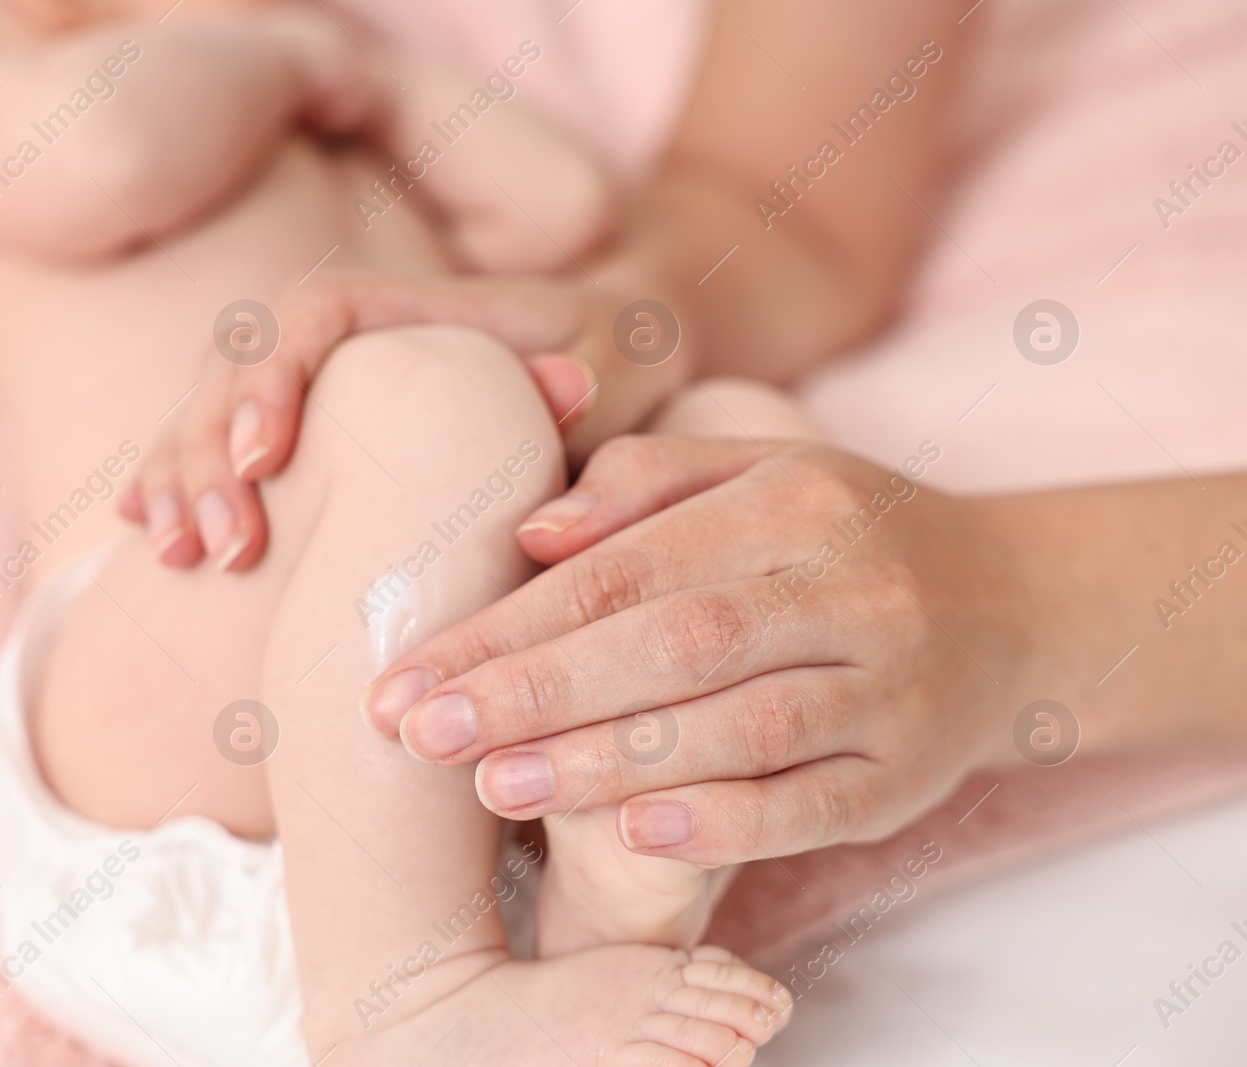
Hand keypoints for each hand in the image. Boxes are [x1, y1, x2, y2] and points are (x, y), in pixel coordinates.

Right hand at [121, 271, 693, 569]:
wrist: (589, 367)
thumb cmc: (601, 364)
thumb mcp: (615, 361)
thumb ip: (593, 372)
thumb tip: (569, 386)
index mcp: (400, 305)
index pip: (309, 319)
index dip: (272, 381)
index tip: (263, 461)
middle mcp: (337, 337)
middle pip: (237, 368)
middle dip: (207, 451)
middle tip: (221, 549)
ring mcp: (306, 383)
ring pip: (206, 407)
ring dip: (178, 476)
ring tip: (174, 555)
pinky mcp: (293, 431)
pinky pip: (209, 445)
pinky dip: (170, 481)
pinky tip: (143, 533)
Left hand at [360, 434, 1026, 863]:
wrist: (1014, 602)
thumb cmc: (842, 535)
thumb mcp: (759, 474)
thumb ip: (643, 486)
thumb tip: (532, 533)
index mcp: (790, 501)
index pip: (624, 566)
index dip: (510, 623)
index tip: (412, 672)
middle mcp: (847, 585)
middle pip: (671, 641)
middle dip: (534, 691)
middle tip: (421, 734)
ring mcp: (890, 684)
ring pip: (738, 726)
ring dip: (609, 762)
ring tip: (496, 788)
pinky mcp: (911, 772)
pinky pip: (815, 802)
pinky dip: (726, 823)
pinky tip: (637, 836)